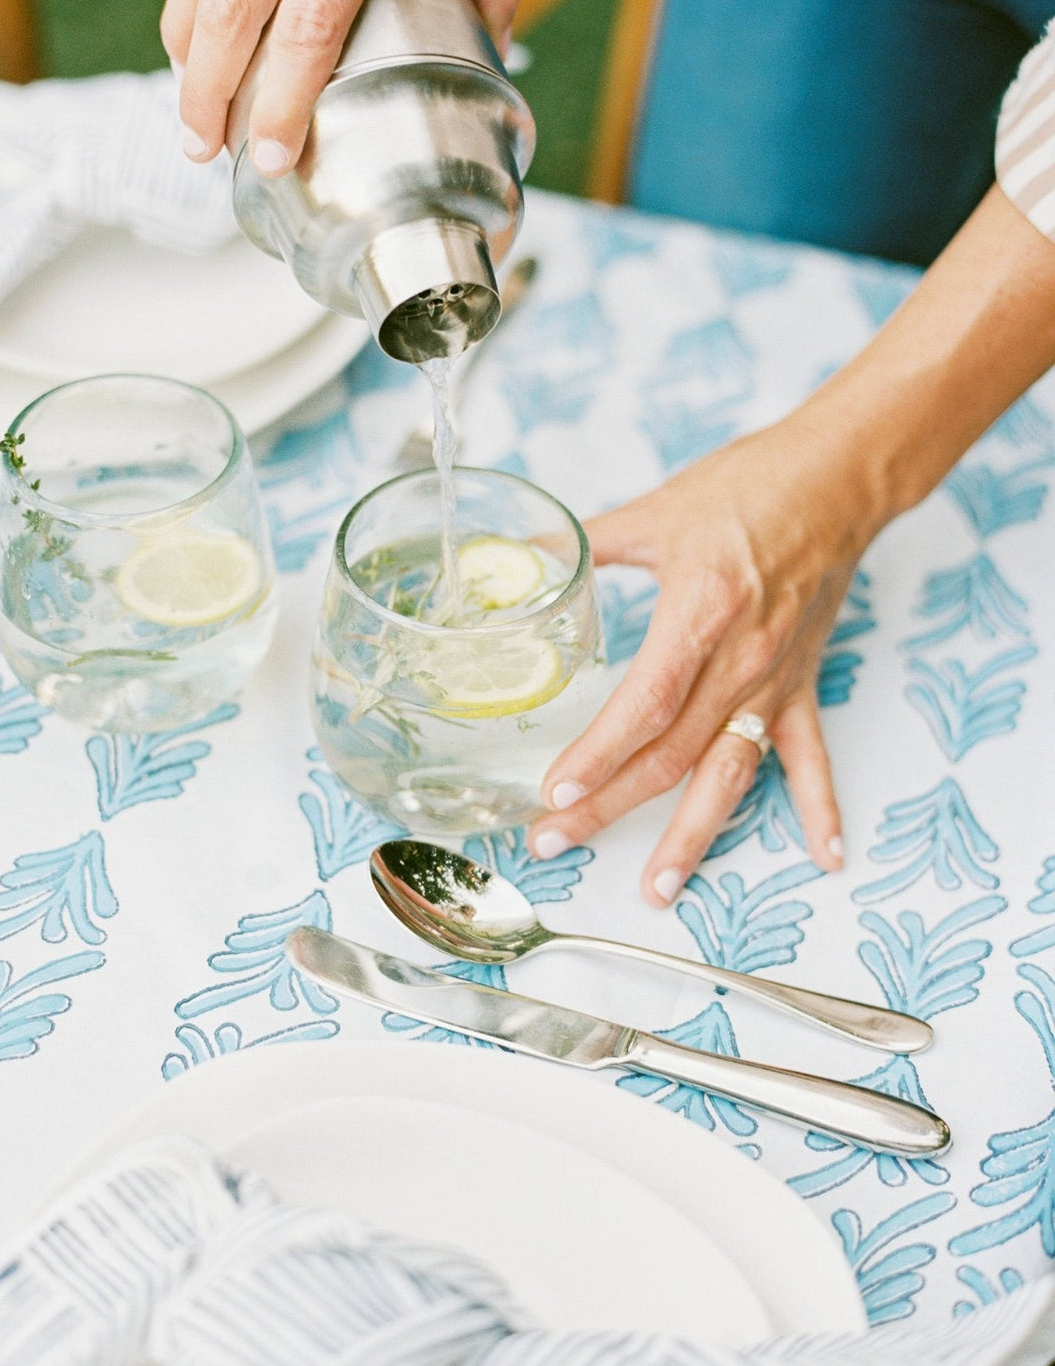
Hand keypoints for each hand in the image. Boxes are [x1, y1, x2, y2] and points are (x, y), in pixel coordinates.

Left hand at [526, 416, 877, 903]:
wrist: (836, 479)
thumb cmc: (749, 487)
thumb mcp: (657, 512)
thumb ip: (589, 541)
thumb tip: (528, 554)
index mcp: (699, 614)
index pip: (643, 705)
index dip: (599, 755)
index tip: (555, 791)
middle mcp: (740, 660)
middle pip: (670, 754)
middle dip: (610, 806)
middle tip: (557, 839)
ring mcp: (776, 680)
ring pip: (728, 773)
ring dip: (693, 835)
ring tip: (657, 886)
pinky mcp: (802, 682)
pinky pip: (810, 756)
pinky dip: (819, 806)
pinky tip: (826, 856)